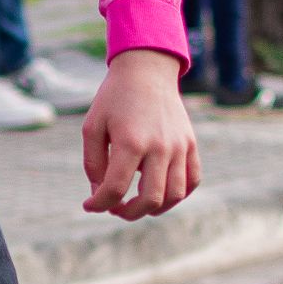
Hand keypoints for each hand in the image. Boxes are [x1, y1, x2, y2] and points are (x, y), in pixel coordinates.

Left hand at [80, 49, 201, 219]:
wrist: (147, 70)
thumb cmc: (114, 99)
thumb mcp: (92, 128)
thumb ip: (93, 164)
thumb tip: (99, 195)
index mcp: (130, 142)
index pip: (116, 189)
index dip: (99, 204)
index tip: (90, 205)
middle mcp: (159, 147)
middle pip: (150, 199)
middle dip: (127, 213)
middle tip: (114, 208)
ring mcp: (179, 146)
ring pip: (174, 195)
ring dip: (154, 208)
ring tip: (137, 204)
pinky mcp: (191, 144)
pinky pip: (192, 181)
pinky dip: (178, 194)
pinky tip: (160, 192)